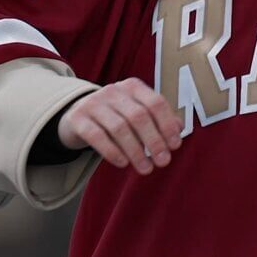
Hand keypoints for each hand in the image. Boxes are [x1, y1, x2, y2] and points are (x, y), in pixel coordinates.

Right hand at [57, 77, 182, 174]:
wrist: (76, 115)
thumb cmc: (115, 116)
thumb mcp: (136, 111)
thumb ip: (158, 118)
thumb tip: (179, 129)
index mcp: (132, 87)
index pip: (155, 102)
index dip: (167, 125)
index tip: (175, 146)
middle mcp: (113, 91)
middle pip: (139, 116)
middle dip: (154, 141)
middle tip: (163, 162)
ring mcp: (94, 103)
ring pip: (119, 128)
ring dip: (135, 151)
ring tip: (145, 169)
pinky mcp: (78, 118)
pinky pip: (96, 136)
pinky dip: (112, 151)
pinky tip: (123, 163)